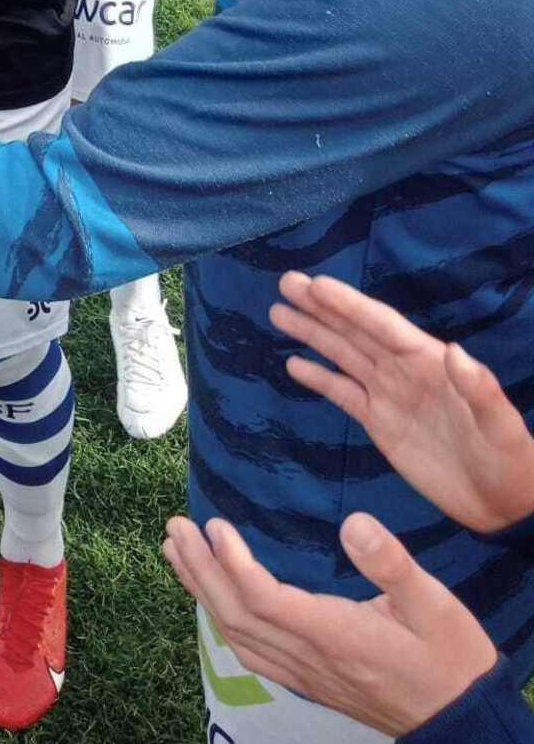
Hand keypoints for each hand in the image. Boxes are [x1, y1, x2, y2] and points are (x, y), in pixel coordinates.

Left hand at [162, 511, 495, 735]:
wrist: (462, 721)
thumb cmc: (450, 659)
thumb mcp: (434, 605)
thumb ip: (392, 565)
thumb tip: (353, 522)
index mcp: (336, 635)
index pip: (264, 598)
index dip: (231, 562)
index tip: (213, 524)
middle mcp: (311, 659)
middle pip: (238, 615)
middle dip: (200, 570)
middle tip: (174, 527)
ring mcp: (307, 675)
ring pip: (239, 636)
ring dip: (203, 592)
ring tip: (178, 553)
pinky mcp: (311, 682)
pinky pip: (253, 654)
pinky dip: (224, 622)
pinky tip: (214, 601)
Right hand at [271, 271, 533, 533]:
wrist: (506, 506)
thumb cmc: (512, 460)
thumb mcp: (502, 425)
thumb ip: (479, 389)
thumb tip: (454, 350)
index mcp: (430, 363)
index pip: (382, 326)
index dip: (349, 305)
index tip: (315, 285)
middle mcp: (404, 371)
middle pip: (355, 332)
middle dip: (321, 308)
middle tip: (286, 283)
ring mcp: (390, 396)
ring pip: (343, 356)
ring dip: (312, 333)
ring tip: (278, 312)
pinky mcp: (380, 424)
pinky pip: (344, 394)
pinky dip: (319, 378)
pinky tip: (294, 364)